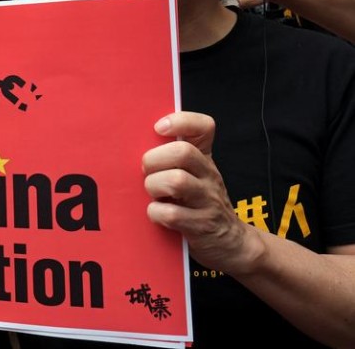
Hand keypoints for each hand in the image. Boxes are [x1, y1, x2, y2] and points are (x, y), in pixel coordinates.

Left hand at [144, 112, 259, 273]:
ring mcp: (207, 200)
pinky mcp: (201, 226)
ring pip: (177, 181)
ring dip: (154, 186)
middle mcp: (209, 175)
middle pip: (182, 153)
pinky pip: (172, 214)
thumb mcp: (193, 175)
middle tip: (146, 172)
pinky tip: (157, 214)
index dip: (181, 121)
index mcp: (204, 158)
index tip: (159, 128)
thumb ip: (172, 158)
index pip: (203, 127)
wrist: (232, 243)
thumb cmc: (199, 203)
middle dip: (154, 160)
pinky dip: (156, 213)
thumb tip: (131, 144)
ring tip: (153, 194)